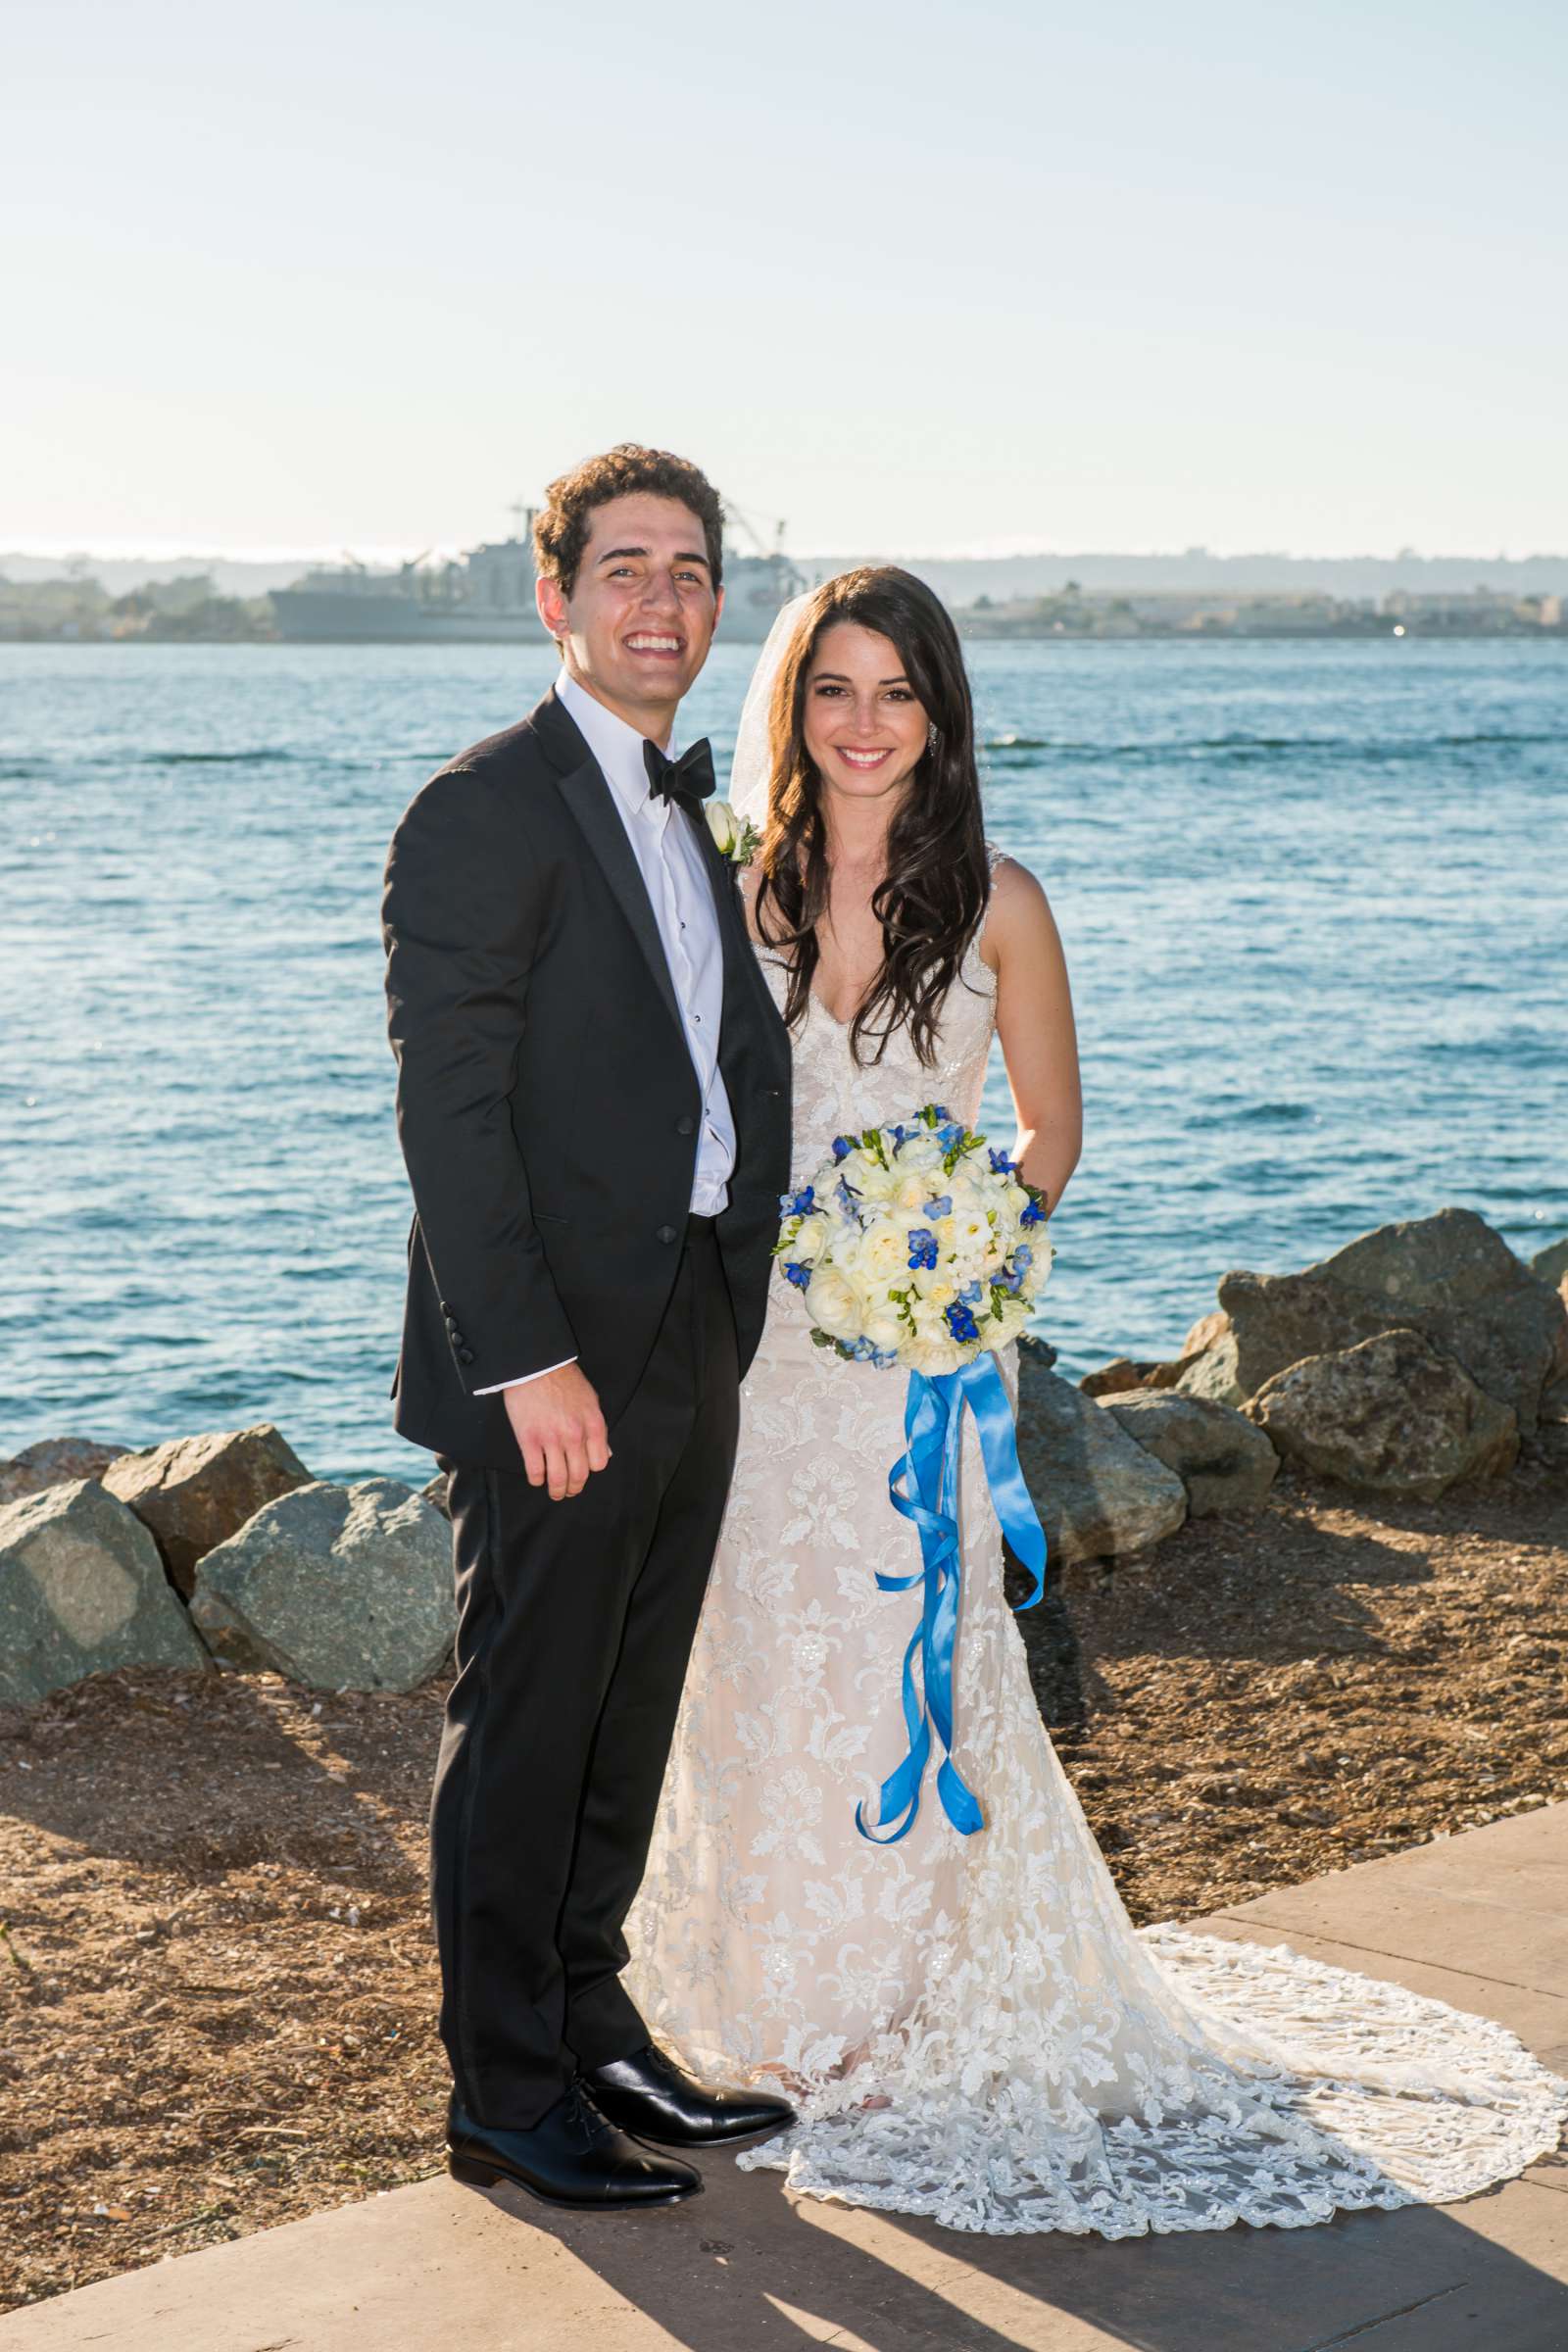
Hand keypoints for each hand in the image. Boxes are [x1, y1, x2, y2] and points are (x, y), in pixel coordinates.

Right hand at [503, 1365, 610, 1500]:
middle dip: (574, 1488)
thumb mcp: (591, 1400)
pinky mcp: (529, 1440)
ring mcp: (551, 1439)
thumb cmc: (564, 1380)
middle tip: (569, 1491)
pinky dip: (537, 1480)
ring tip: (554, 1492)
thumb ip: (598, 1429)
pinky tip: (537, 1479)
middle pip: (579, 1475)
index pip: (599, 1463)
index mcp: (593, 1425)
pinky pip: (535, 1471)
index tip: (583, 1471)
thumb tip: (604, 1453)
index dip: (591, 1470)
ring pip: (558, 1478)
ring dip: (557, 1491)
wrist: (536, 1366)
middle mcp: (575, 1436)